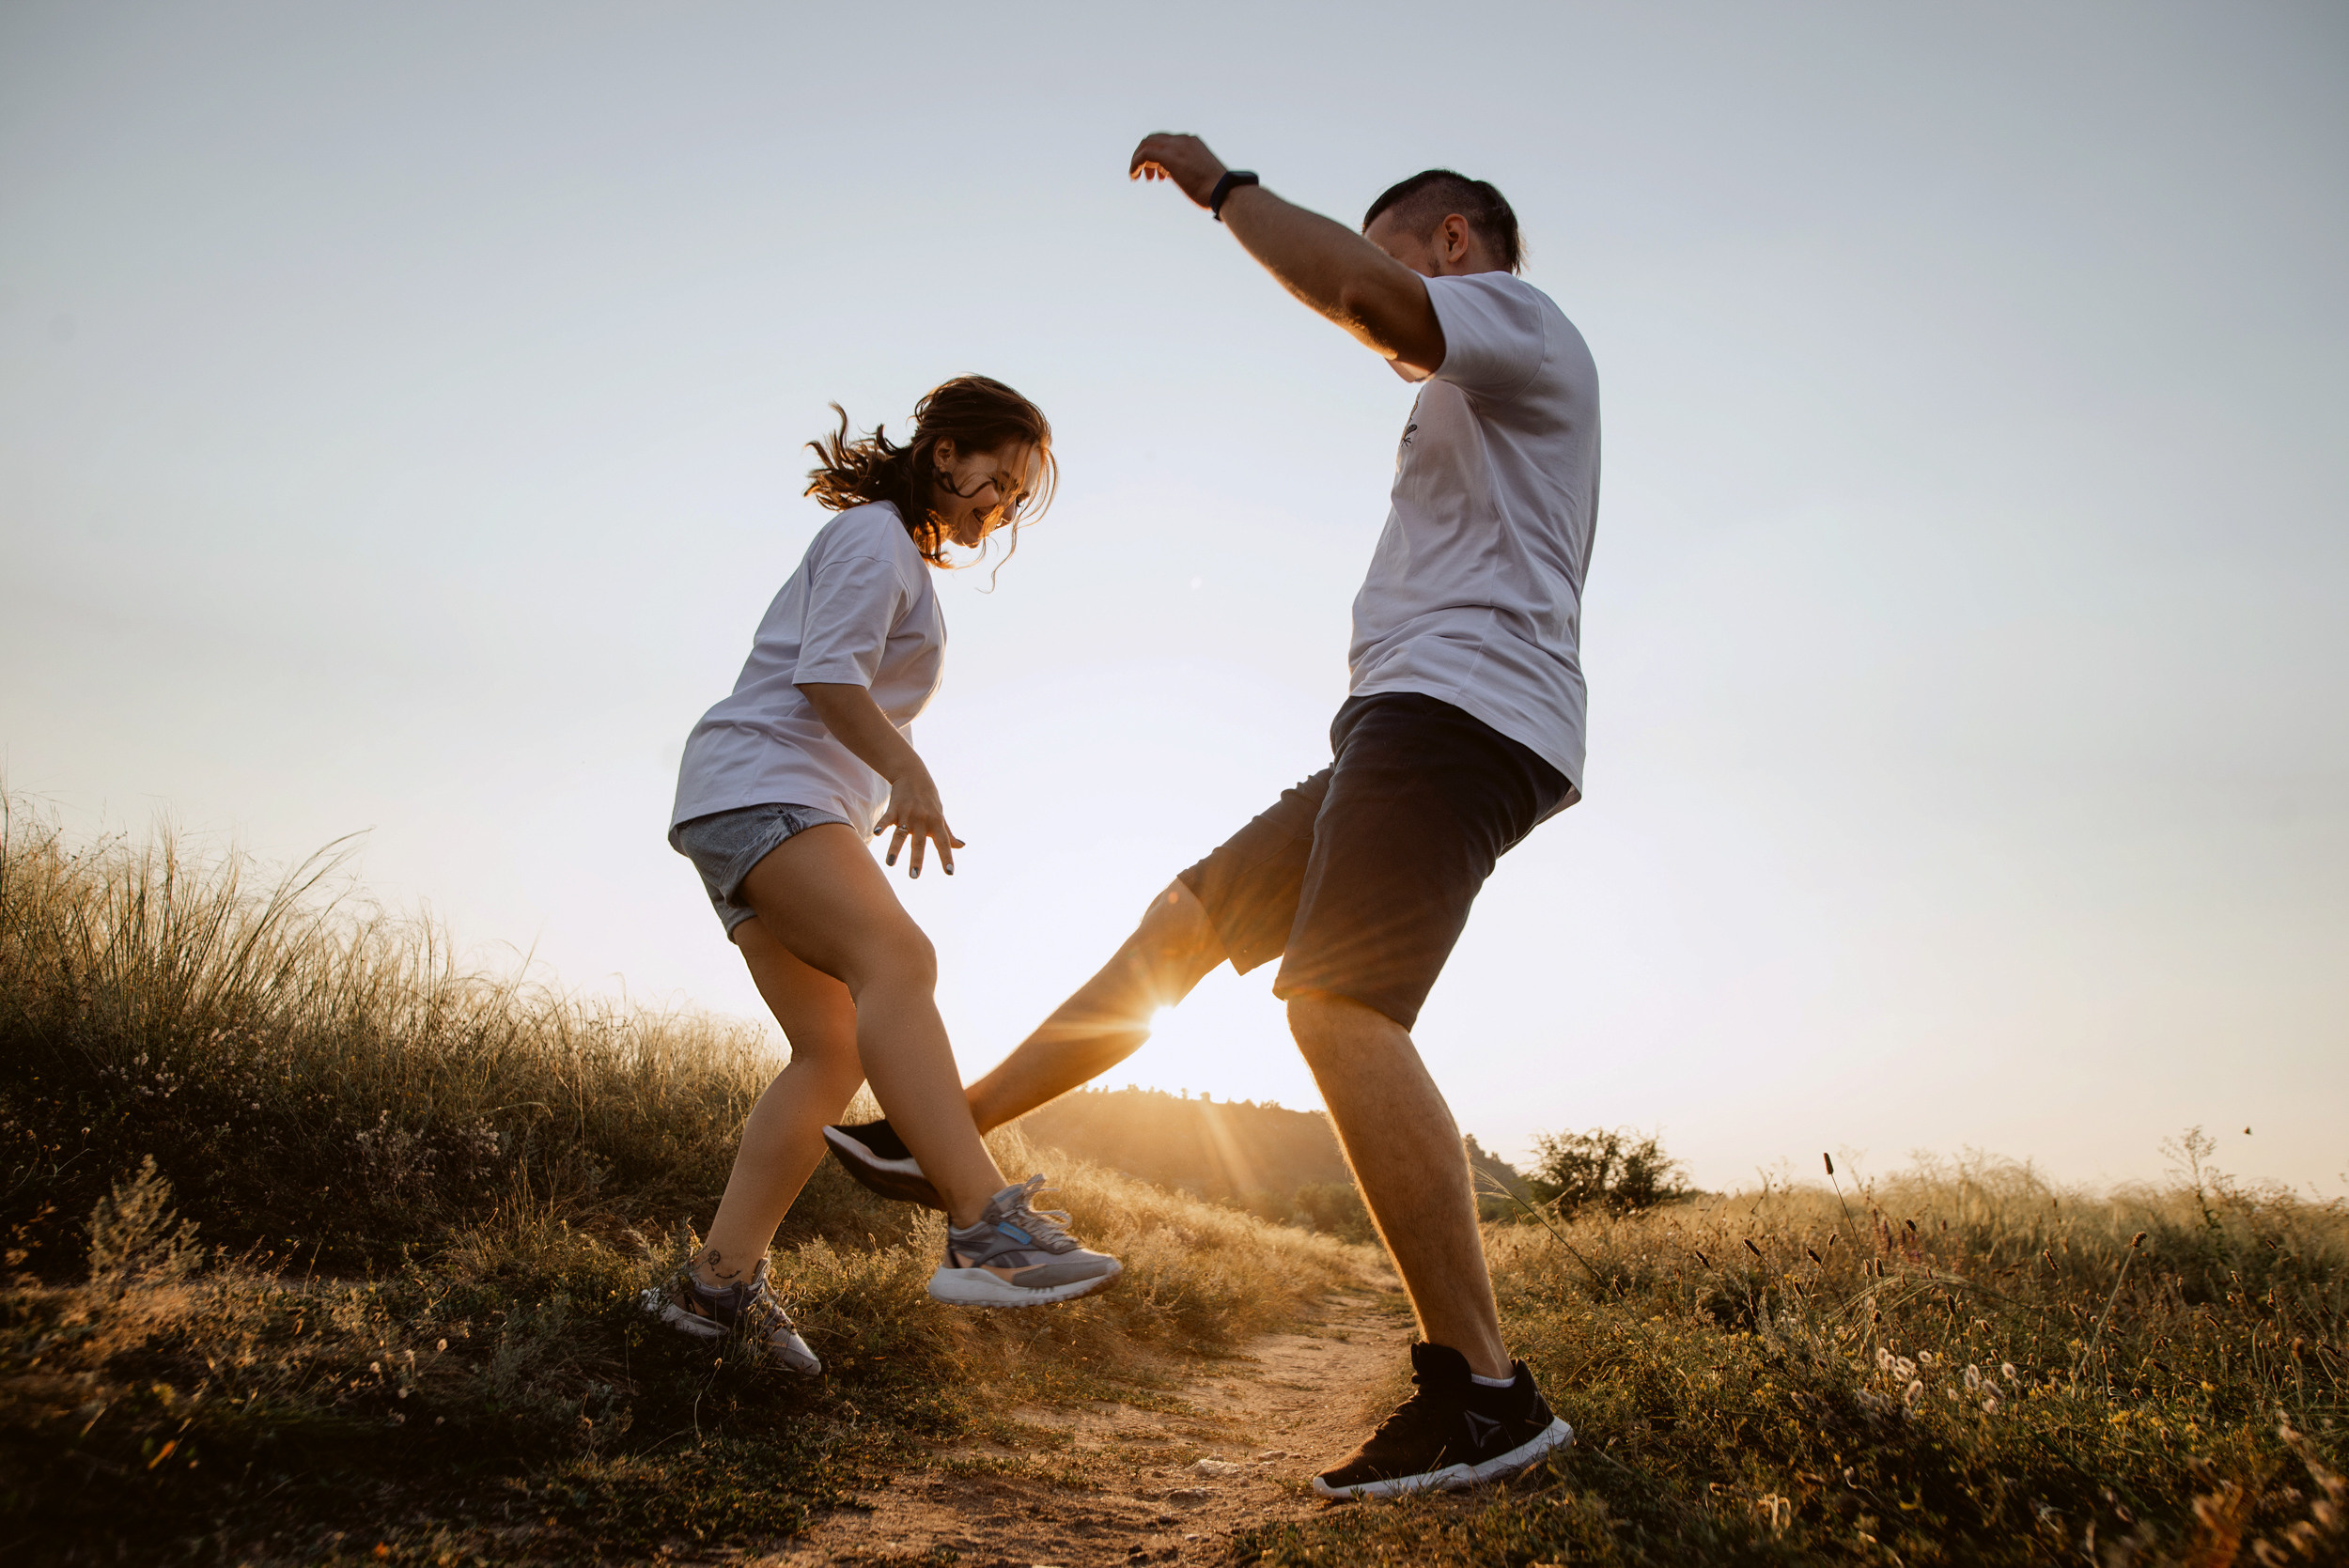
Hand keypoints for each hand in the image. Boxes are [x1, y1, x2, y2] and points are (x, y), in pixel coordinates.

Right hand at [875, 764, 963, 878]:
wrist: (914, 775)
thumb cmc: (929, 800)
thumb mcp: (940, 816)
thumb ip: (949, 834)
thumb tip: (961, 846)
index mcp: (936, 823)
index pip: (943, 843)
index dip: (947, 857)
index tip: (950, 873)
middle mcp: (923, 820)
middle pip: (919, 842)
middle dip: (917, 860)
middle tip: (914, 876)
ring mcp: (908, 814)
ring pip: (901, 834)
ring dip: (895, 849)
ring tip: (890, 864)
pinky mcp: (894, 808)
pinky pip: (887, 818)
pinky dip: (881, 825)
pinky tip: (876, 834)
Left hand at [1128, 133, 1227, 208]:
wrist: (1224, 191)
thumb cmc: (1215, 190)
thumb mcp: (1199, 175)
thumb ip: (1184, 170)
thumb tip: (1170, 175)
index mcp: (1192, 142)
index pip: (1167, 141)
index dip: (1158, 156)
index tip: (1158, 175)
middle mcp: (1183, 140)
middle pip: (1153, 138)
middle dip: (1146, 156)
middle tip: (1147, 176)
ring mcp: (1176, 146)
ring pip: (1146, 144)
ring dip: (1138, 160)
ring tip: (1138, 177)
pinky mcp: (1169, 156)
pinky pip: (1144, 154)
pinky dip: (1135, 163)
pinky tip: (1133, 176)